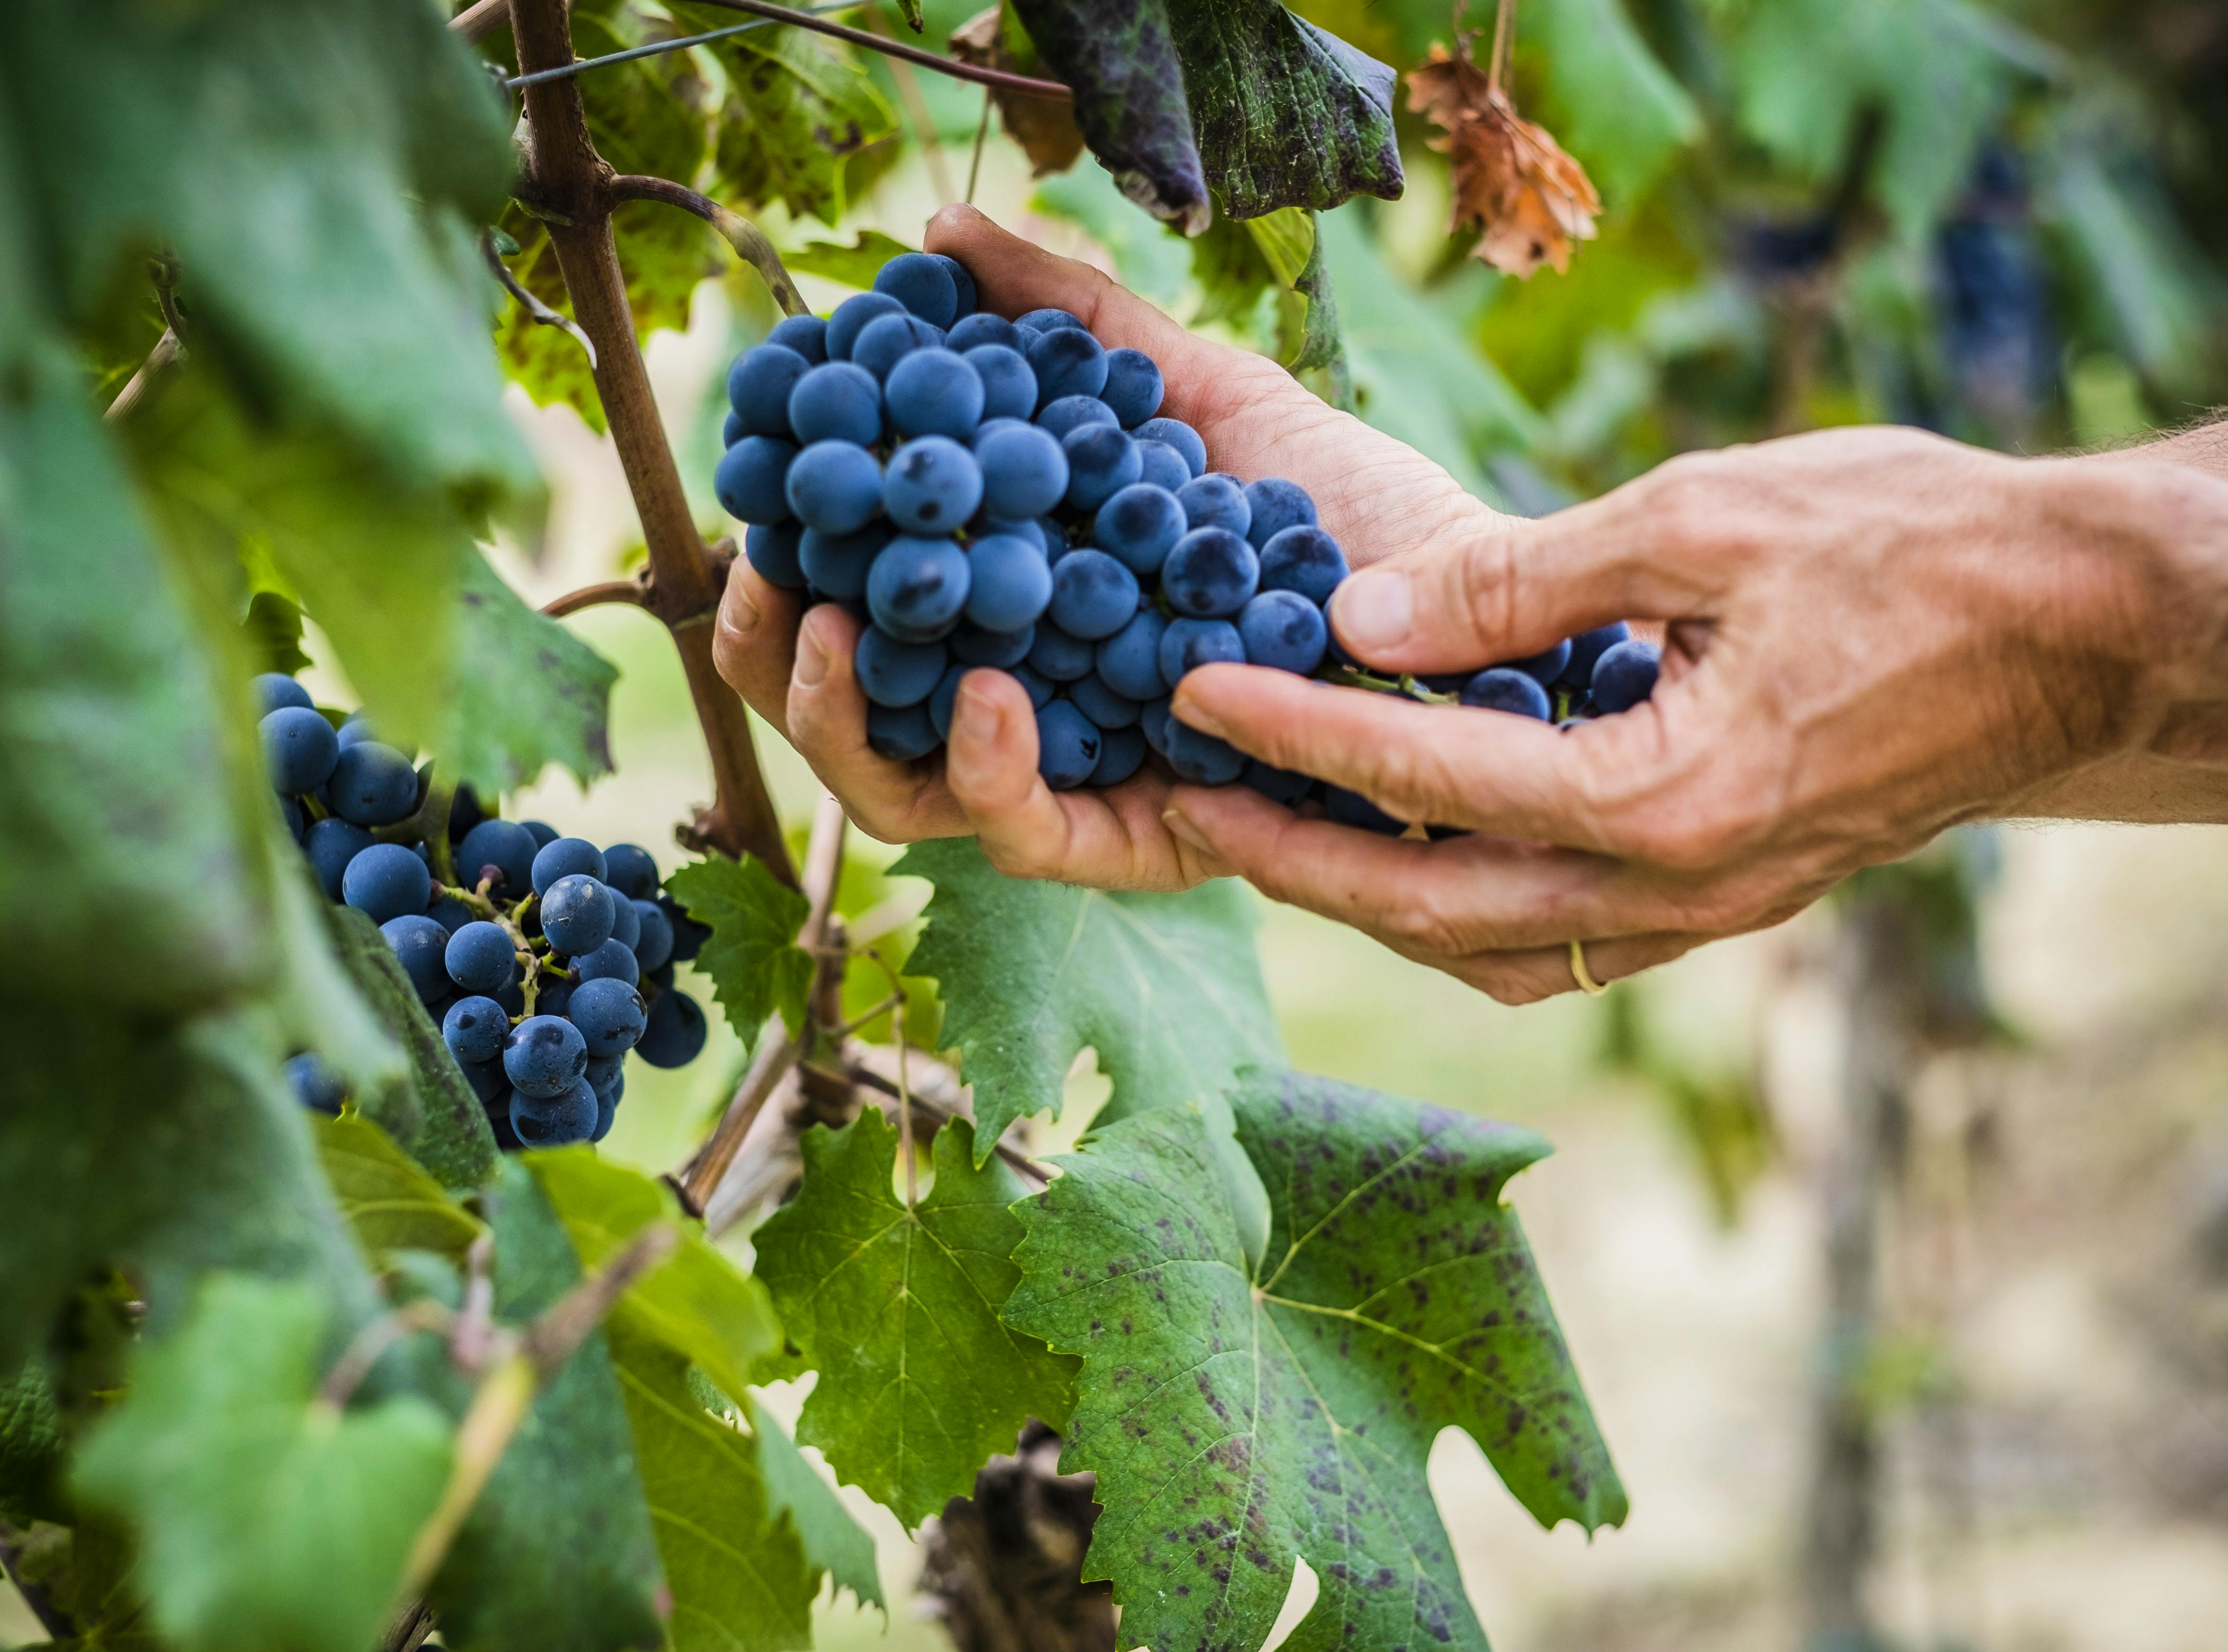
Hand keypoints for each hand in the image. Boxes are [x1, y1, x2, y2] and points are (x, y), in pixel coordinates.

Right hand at [713, 203, 1500, 888]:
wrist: (1476, 595)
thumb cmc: (1340, 503)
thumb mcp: (1190, 387)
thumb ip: (1066, 321)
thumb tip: (936, 233)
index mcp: (1020, 619)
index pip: (862, 623)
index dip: (780, 585)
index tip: (751, 514)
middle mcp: (1035, 713)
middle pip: (856, 724)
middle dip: (777, 668)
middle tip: (759, 586)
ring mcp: (1081, 785)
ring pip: (909, 798)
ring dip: (843, 722)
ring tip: (826, 630)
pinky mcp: (1146, 842)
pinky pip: (1029, 839)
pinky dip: (990, 770)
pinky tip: (989, 693)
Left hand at [1163, 428, 2227, 1000]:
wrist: (2082, 630)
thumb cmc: (1911, 544)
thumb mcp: (1706, 516)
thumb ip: (1524, 580)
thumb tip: (1361, 619)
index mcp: (1665, 796)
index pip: (1425, 779)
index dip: (1292, 733)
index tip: (1188, 693)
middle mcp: (1678, 889)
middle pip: (1429, 909)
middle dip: (1293, 860)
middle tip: (1184, 806)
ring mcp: (1705, 915)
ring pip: (1489, 951)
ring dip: (1371, 905)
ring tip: (1273, 837)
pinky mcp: (1726, 903)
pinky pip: (1559, 946)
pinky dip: (1463, 916)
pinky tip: (1408, 863)